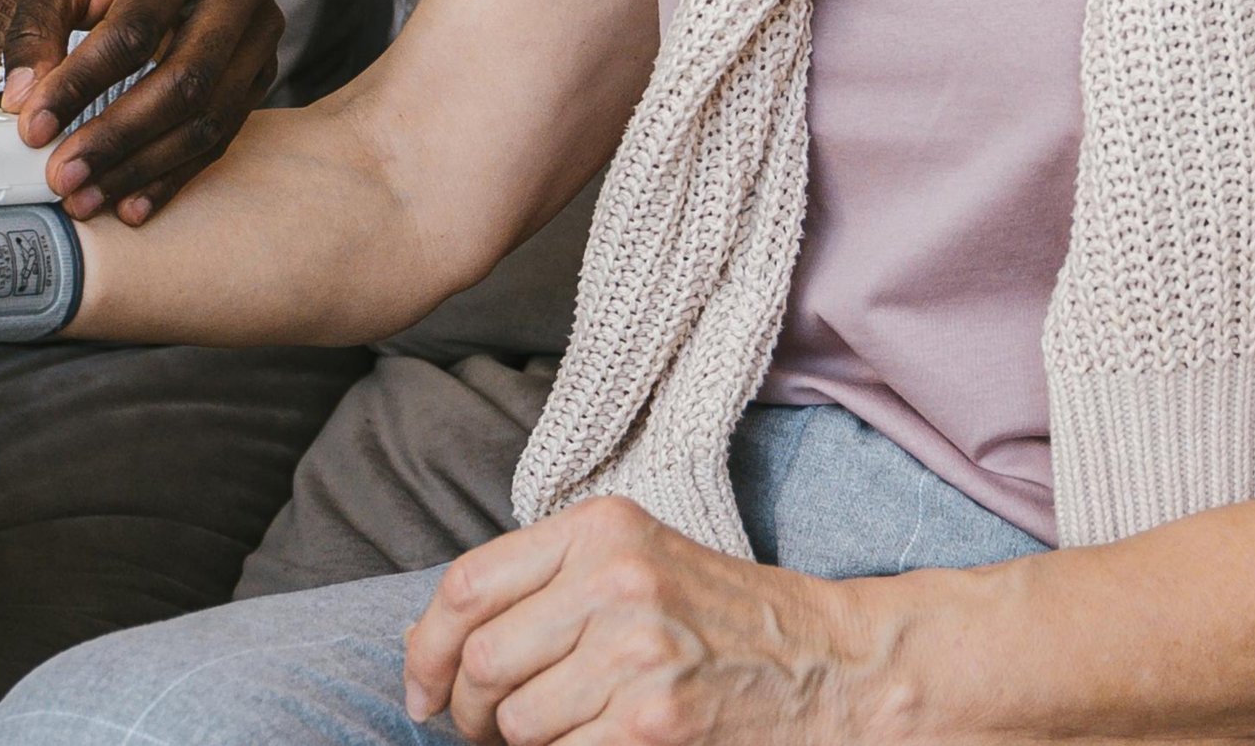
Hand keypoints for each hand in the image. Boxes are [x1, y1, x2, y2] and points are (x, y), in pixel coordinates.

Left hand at [0, 0, 283, 225]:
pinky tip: (133, 203)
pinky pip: (224, 132)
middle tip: (64, 178)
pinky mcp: (262, 66)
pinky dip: (177, 173)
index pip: (134, 29)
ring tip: (90, 198)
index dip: (80, 84)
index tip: (32, 128)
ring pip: (212, 116)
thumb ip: (38, 25)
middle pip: (185, 80)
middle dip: (118, 138)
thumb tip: (22, 101)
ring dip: (147, 167)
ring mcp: (262, 28)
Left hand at [403, 497, 869, 745]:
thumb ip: (542, 587)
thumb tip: (431, 643)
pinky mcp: (656, 721)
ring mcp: (637, 651)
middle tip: (487, 732)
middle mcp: (615, 579)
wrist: (831, 666)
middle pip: (483, 660)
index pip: (468, 585)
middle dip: (468, 713)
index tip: (423, 691)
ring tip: (558, 737)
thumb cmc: (719, 620)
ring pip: (516, 722)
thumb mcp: (634, 565)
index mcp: (599, 529)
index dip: (426, 649)